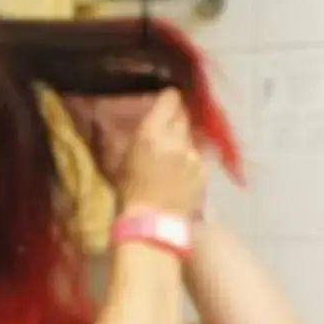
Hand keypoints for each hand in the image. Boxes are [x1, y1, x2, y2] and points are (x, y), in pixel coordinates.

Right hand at [94, 89, 203, 220]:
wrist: (153, 225)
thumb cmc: (129, 192)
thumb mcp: (119, 159)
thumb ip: (128, 136)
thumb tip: (120, 120)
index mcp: (152, 132)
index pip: (170, 100)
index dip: (169, 98)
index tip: (166, 102)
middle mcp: (177, 139)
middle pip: (183, 115)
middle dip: (176, 117)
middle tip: (168, 126)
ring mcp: (194, 155)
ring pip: (192, 136)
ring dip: (184, 139)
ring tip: (174, 153)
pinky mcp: (205, 171)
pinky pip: (200, 155)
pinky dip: (192, 158)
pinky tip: (183, 170)